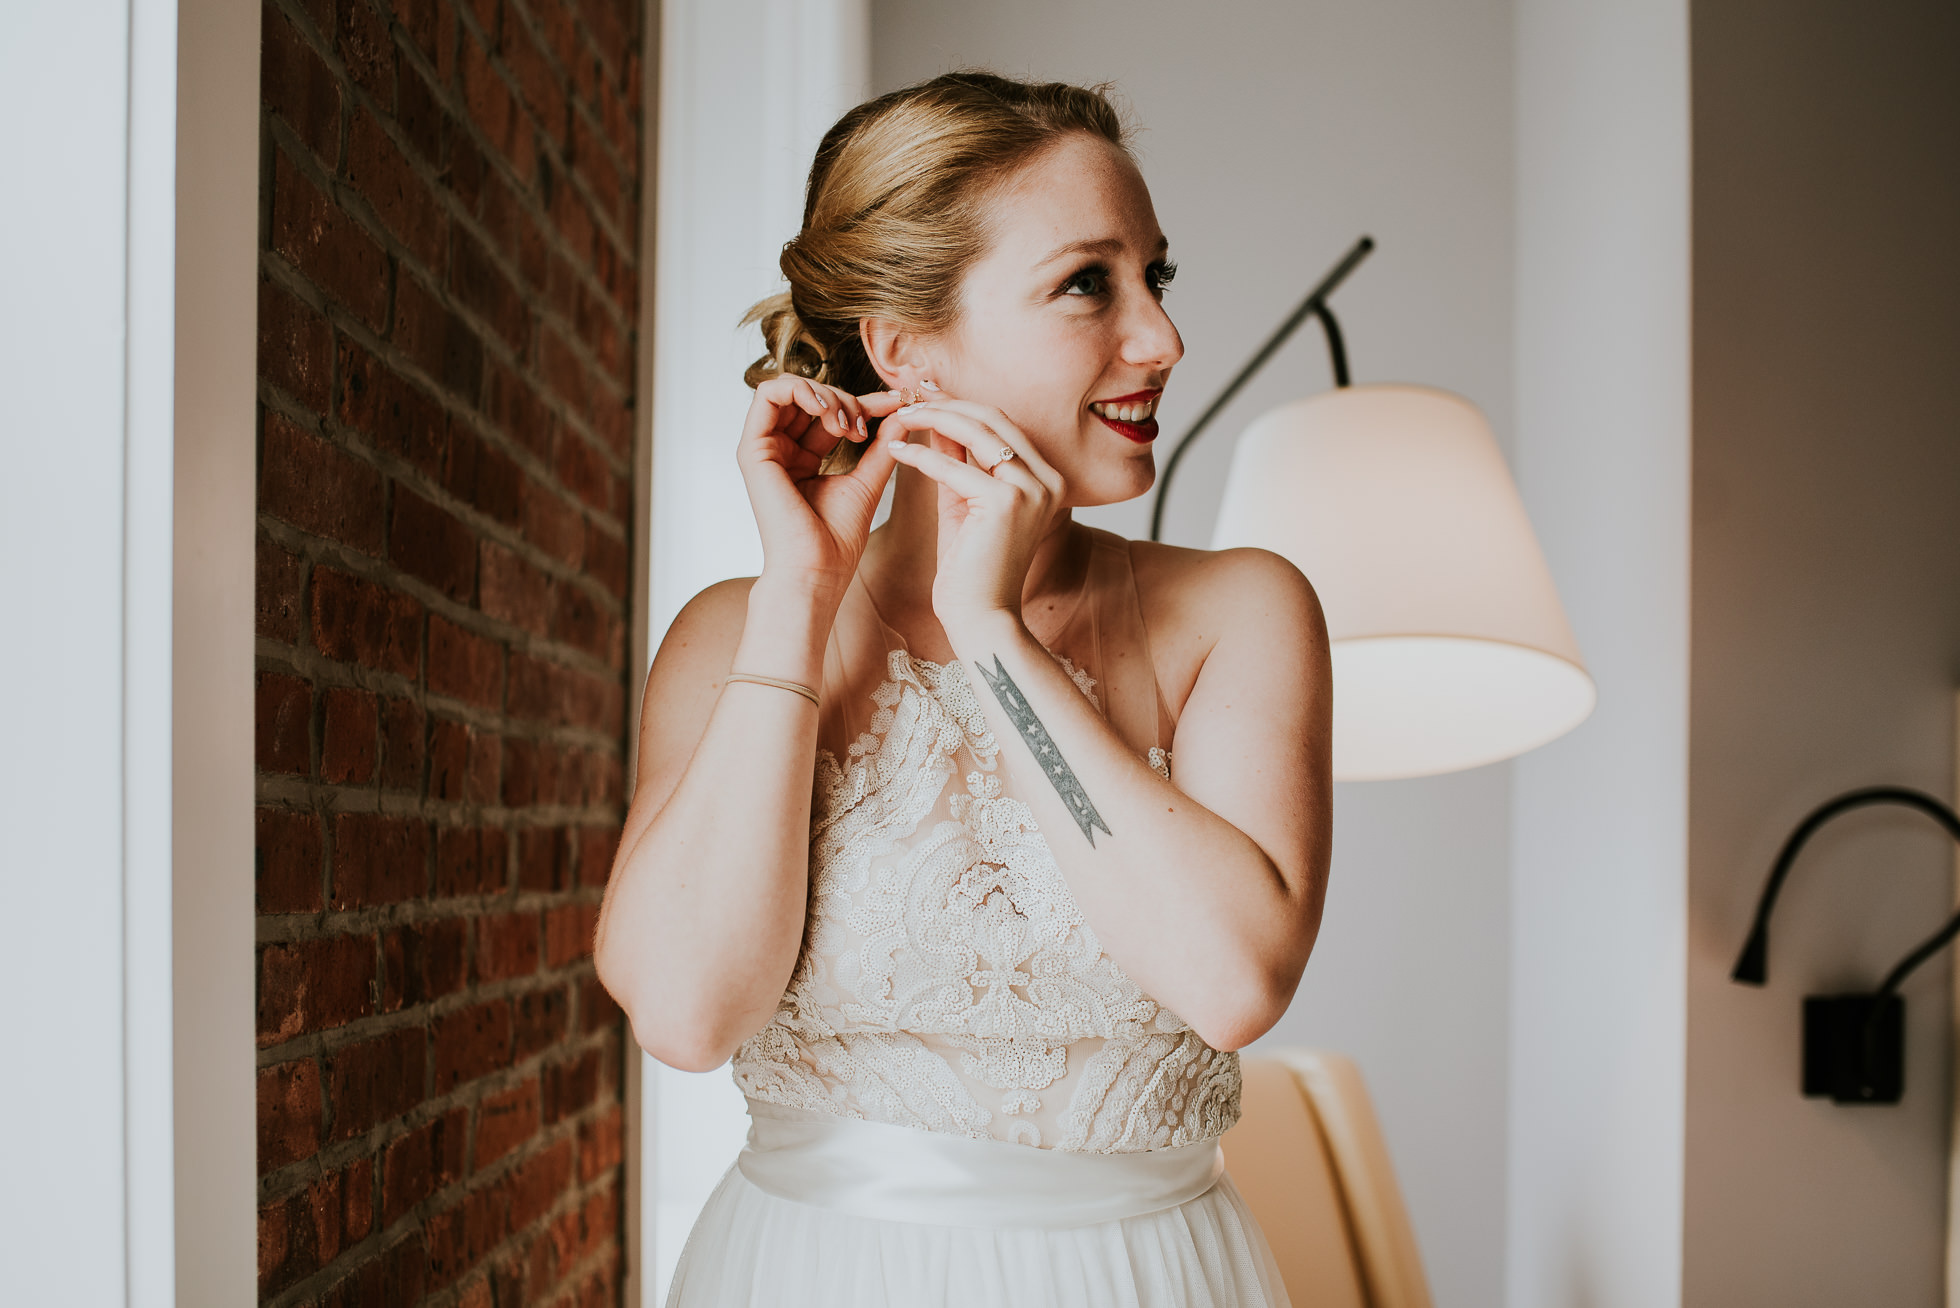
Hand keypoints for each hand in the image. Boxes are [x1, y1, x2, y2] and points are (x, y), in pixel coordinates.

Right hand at [737, 376, 903, 606]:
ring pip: (790, 387)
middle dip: (847, 399)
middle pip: (811, 396)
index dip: (865, 401)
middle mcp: (781, 450)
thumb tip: (901, 410)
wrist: (816, 569)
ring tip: (847, 424)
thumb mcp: (868, 480)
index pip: (832, 413)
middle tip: (866, 425)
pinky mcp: (753, 448)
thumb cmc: (837, 539)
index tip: (897, 404)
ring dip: (827, 395)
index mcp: (803, 458)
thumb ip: (881, 444)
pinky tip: (827, 413)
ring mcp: (765, 448)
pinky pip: (768, 393)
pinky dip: (801, 390)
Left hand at [878, 399, 1062, 633]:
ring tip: (899, 416)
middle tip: (908, 396)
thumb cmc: (972, 568)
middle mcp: (1047, 479)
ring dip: (932, 418)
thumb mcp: (963, 502)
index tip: (926, 393)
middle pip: (992, 418)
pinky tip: (895, 451)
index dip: (961, 403)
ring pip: (976, 431)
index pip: (1001, 423)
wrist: (981, 618)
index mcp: (1046, 477)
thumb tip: (936, 416)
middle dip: (946, 401)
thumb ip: (957, 459)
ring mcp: (1031, 489)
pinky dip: (920, 456)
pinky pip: (953, 467)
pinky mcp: (1006, 503)